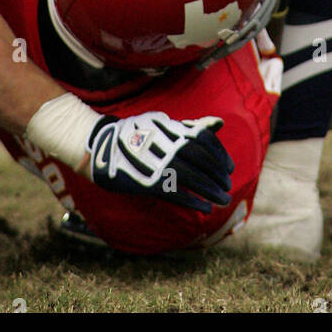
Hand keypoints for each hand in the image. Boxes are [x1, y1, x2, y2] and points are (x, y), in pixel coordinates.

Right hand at [86, 112, 233, 213]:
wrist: (102, 147)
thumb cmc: (138, 135)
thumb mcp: (163, 124)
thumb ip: (192, 127)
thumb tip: (220, 124)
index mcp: (171, 128)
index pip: (203, 139)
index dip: (219, 155)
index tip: (229, 169)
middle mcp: (165, 143)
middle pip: (200, 159)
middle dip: (217, 174)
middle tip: (228, 186)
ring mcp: (155, 162)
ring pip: (190, 177)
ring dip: (210, 190)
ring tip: (223, 200)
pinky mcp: (146, 181)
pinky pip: (174, 192)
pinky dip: (192, 201)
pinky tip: (205, 208)